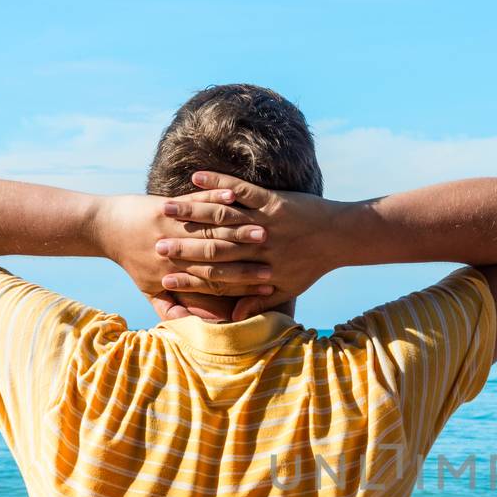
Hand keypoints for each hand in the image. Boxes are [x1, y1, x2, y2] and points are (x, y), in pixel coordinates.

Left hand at [91, 193, 274, 320]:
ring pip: (209, 227)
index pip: (216, 281)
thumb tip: (190, 326)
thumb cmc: (132, 261)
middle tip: (273, 257)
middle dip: (247, 255)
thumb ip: (171, 310)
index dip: (243, 283)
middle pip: (217, 253)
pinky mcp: (165, 206)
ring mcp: (170, 226)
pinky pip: (195, 199)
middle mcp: (174, 252)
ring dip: (237, 225)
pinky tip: (234, 196)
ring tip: (262, 227)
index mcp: (175, 274)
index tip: (268, 282)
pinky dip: (215, 195)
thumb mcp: (148, 291)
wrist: (105, 229)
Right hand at [150, 171, 349, 320]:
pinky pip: (240, 191)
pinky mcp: (272, 201)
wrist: (342, 236)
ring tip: (165, 208)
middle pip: (212, 249)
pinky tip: (196, 176)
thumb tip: (233, 320)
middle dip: (181, 247)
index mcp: (259, 272)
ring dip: (192, 211)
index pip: (217, 278)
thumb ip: (259, 304)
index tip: (164, 277)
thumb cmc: (314, 264)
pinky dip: (218, 183)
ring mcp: (265, 222)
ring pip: (222, 218)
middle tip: (153, 245)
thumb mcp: (289, 289)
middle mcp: (258, 250)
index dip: (189, 278)